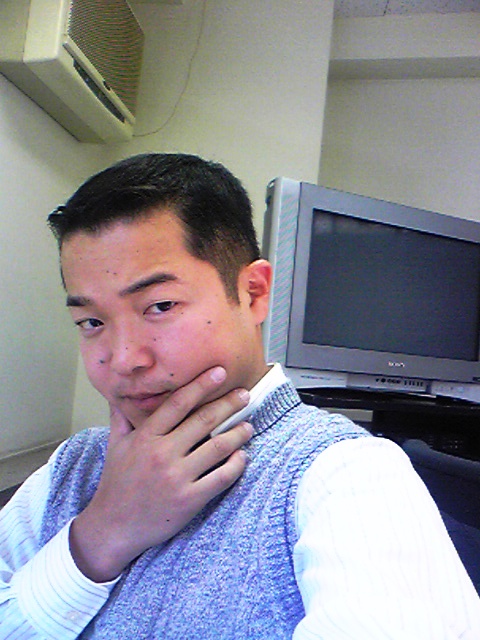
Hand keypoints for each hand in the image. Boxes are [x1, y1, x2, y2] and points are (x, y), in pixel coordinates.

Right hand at [69, 366, 251, 581]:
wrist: (113, 527)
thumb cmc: (116, 484)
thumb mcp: (114, 446)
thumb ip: (122, 417)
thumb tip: (120, 394)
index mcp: (146, 437)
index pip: (178, 403)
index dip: (201, 385)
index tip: (219, 372)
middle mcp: (162, 453)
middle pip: (204, 420)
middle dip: (229, 404)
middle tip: (245, 394)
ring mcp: (177, 477)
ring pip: (217, 447)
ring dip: (238, 433)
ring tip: (248, 426)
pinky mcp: (189, 500)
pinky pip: (221, 477)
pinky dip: (236, 464)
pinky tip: (242, 456)